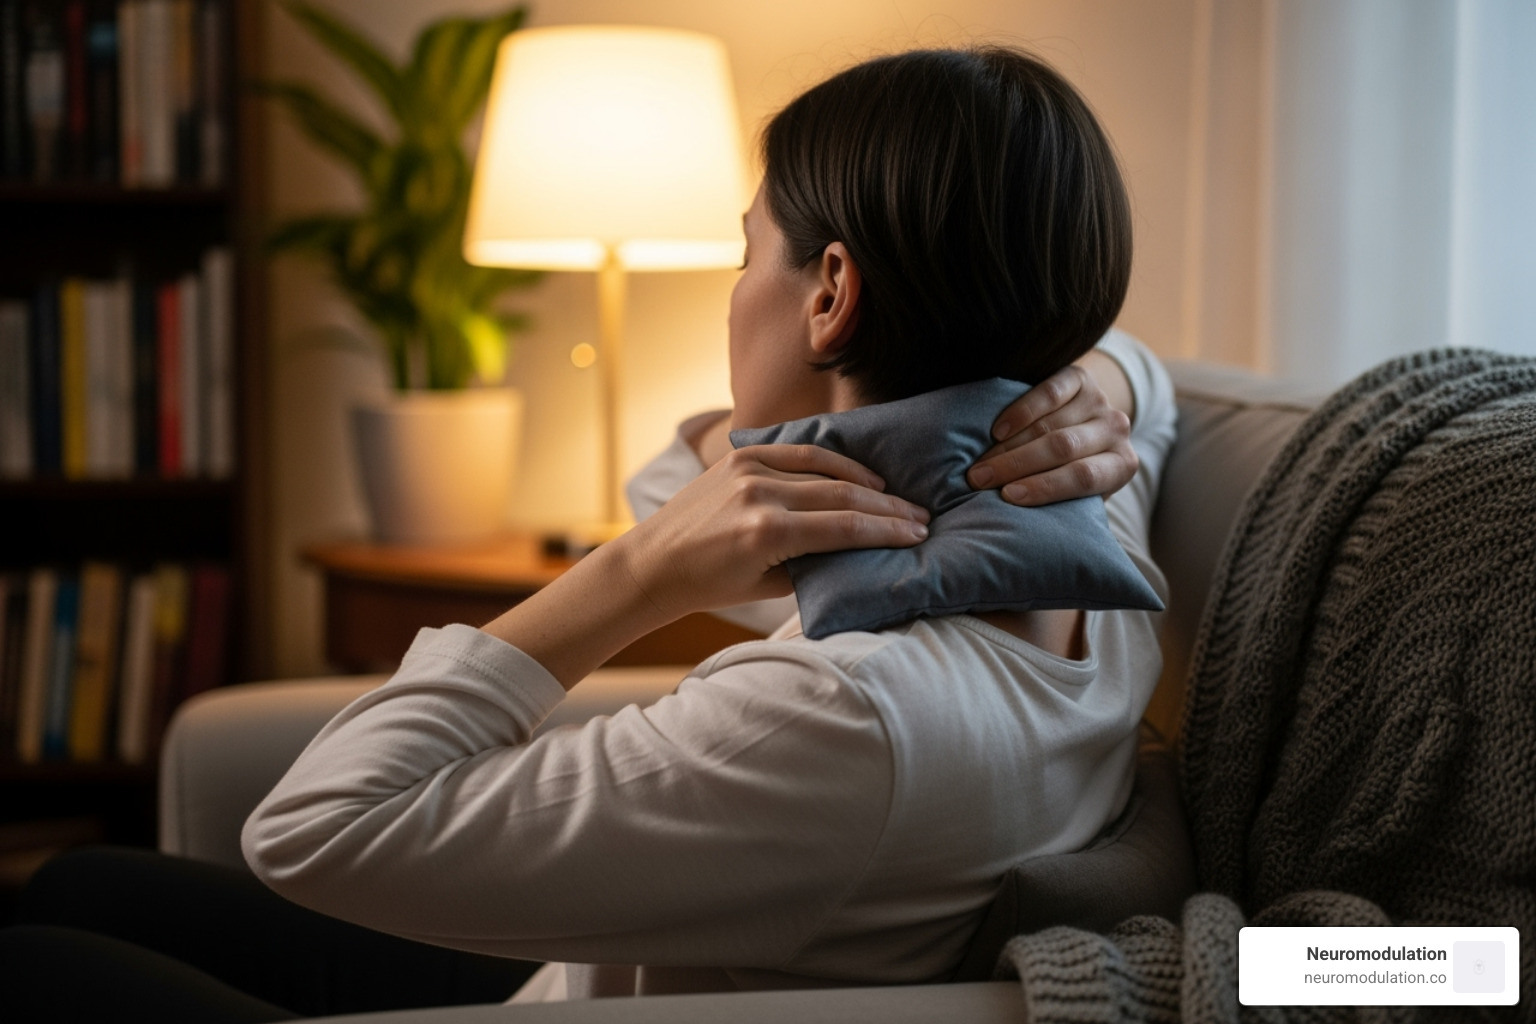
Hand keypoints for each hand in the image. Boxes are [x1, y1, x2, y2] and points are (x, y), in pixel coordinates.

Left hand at [616, 444, 929, 618]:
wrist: (654, 563)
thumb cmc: (709, 585)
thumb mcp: (768, 586)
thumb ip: (813, 562)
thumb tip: (857, 547)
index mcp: (766, 532)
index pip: (844, 527)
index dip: (887, 531)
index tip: (918, 535)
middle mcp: (760, 494)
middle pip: (842, 497)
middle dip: (887, 509)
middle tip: (920, 517)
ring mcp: (748, 469)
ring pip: (824, 470)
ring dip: (866, 484)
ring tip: (896, 497)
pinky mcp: (739, 455)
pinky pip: (797, 452)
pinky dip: (831, 461)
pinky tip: (857, 474)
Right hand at [965, 360, 1137, 504]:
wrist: (1088, 423)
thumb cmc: (1074, 472)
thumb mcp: (1080, 496)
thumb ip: (1065, 507)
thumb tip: (1022, 530)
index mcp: (1122, 465)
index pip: (1084, 477)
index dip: (1045, 487)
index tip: (1008, 497)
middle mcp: (1116, 429)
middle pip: (1062, 447)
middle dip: (1016, 465)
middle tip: (978, 480)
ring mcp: (1099, 400)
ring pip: (1049, 423)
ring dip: (1008, 446)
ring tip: (978, 463)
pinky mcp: (1080, 377)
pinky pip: (1049, 393)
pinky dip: (1020, 412)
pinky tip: (997, 430)